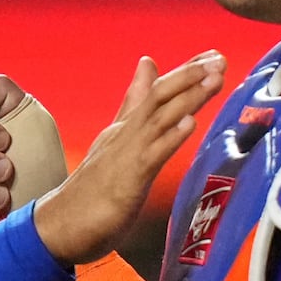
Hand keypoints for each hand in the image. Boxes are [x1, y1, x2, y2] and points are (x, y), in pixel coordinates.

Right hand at [31, 52, 224, 264]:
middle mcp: (126, 134)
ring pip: (159, 118)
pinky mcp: (128, 180)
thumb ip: (132, 107)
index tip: (212, 54)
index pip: (157, 91)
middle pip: (160, 96)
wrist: (60, 225)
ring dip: (188, 97)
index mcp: (125, 128)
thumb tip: (145, 69)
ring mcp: (126, 154)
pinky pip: (152, 156)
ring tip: (213, 78)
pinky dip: (171, 138)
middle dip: (191, 75)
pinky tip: (189, 124)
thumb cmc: (92, 191)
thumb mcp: (116, 143)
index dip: (185, 71)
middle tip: (219, 58)